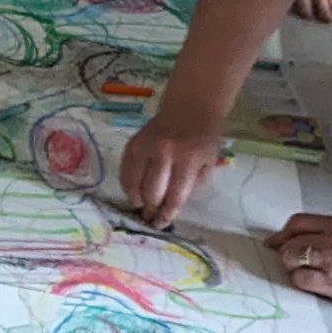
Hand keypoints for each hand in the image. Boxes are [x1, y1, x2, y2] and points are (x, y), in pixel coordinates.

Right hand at [119, 110, 226, 224]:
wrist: (189, 109)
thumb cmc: (202, 139)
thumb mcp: (208, 163)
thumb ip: (192, 184)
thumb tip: (171, 205)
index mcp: (188, 159)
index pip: (175, 195)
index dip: (167, 213)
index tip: (162, 223)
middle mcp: (165, 152)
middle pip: (151, 191)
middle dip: (150, 208)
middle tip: (150, 217)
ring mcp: (146, 146)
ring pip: (134, 182)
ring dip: (136, 198)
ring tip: (140, 205)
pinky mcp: (133, 143)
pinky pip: (124, 169)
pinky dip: (126, 184)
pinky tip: (132, 191)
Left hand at [264, 214, 331, 317]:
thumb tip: (307, 239)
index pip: (298, 222)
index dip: (282, 233)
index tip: (275, 242)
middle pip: (290, 240)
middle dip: (285, 251)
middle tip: (288, 261)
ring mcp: (331, 261)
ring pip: (290, 258)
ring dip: (291, 266)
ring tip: (302, 273)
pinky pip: (301, 279)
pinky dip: (301, 281)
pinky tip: (312, 284)